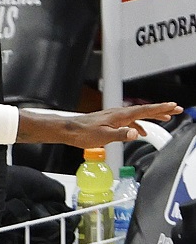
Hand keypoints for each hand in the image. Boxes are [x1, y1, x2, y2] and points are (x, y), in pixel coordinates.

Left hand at [17, 103, 182, 147]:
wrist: (69, 130)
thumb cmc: (83, 133)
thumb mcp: (104, 136)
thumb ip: (121, 135)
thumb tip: (135, 133)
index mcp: (120, 116)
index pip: (144, 110)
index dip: (160, 108)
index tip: (173, 106)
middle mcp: (118, 114)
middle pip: (144, 110)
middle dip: (160, 110)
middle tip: (175, 110)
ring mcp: (114, 117)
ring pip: (137, 115)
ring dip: (151, 117)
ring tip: (163, 119)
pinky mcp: (110, 121)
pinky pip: (129, 121)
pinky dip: (138, 125)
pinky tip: (139, 132)